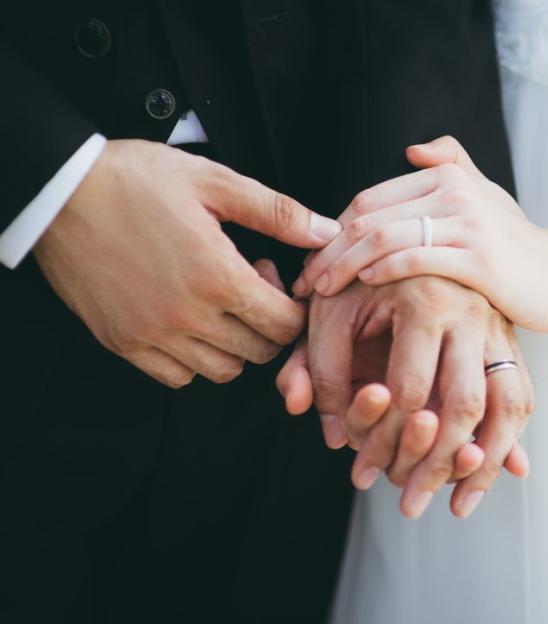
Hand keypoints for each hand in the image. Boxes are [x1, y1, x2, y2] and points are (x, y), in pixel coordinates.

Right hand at [34, 139, 340, 385]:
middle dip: (267, 323)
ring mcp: (152, 334)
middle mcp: (188, 316)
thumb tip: (328, 232)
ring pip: (222, 370)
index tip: (272, 276)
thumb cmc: (137, 179)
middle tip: (246, 285)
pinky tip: (188, 321)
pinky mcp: (123, 343)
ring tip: (217, 302)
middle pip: (260, 352)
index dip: (292, 305)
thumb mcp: (215, 182)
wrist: (60, 191)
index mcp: (218, 277)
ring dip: (234, 344)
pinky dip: (193, 360)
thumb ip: (278, 212)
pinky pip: (177, 377)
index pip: (286, 325)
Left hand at [276, 276, 532, 518]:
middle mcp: (472, 313)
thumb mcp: (329, 312)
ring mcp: (499, 327)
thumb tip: (333, 433)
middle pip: (465, 405)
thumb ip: (320, 368)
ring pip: (510, 406)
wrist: (411, 232)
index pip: (410, 389)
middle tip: (410, 505)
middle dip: (436, 464)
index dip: (381, 439)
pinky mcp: (511, 341)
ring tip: (457, 506)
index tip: (362, 473)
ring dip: (485, 463)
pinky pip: (523, 397)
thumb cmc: (360, 276)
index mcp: (426, 299)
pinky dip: (512, 440)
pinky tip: (498, 475)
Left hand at [294, 136, 547, 332]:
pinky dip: (381, 269)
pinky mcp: (478, 260)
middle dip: (328, 249)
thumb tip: (413, 150)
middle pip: (368, 216)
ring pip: (382, 237)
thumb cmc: (519, 244)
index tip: (314, 259)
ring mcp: (468, 225)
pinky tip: (364, 285)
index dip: (333, 228)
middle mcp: (455, 192)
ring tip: (322, 290)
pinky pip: (414, 258)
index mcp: (449, 176)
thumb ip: (454, 166)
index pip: (370, 198)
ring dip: (343, 265)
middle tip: (305, 280)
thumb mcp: (488, 196)